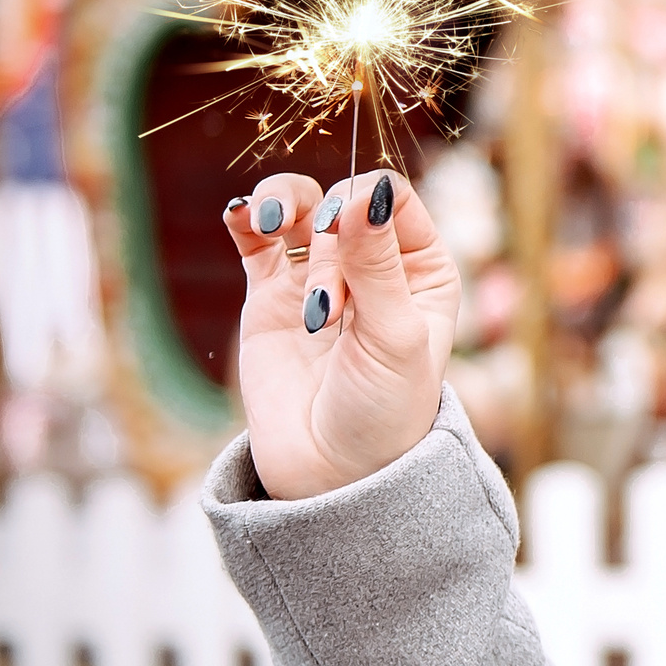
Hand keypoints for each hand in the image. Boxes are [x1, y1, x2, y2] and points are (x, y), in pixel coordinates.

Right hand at [224, 170, 460, 499]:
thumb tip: (367, 192)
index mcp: (422, 268)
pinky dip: (248, 218)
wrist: (332, 473)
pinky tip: (243, 213)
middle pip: (341, 204)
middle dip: (329, 245)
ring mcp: (319, 277)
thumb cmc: (384, 410)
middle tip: (327, 312)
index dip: (366, 201)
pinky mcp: (271, 297)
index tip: (347, 232)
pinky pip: (256, 241)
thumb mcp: (394, 336)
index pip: (394, 198)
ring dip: (284, 207)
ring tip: (269, 225)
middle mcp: (374, 264)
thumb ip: (376, 266)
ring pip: (299, 208)